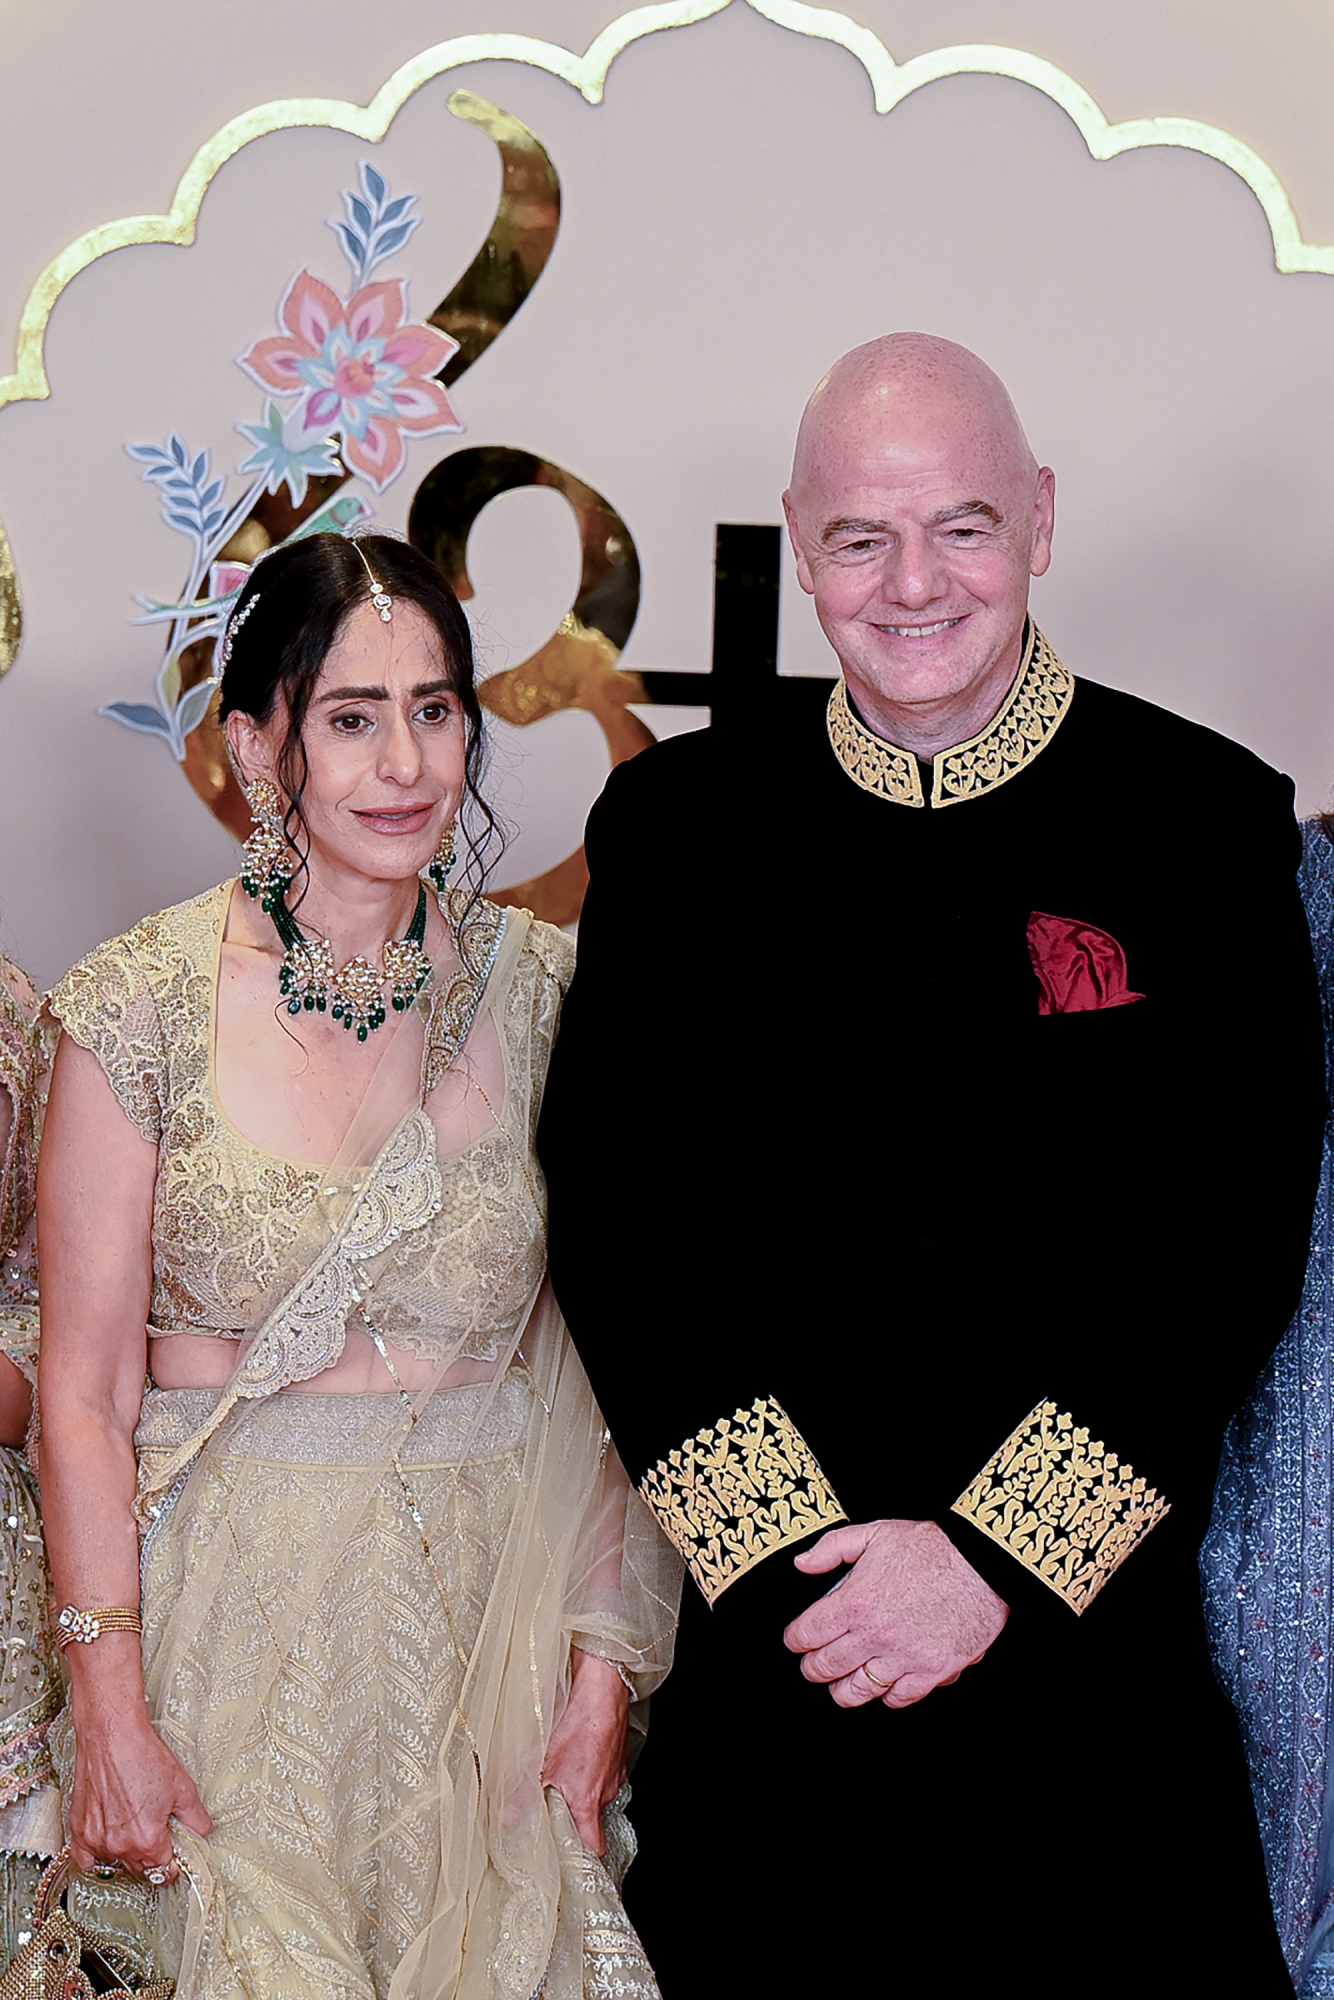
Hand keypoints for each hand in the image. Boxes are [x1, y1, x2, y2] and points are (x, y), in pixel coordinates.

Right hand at [70, 1710, 211, 1881]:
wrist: (113, 1737)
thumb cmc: (144, 1757)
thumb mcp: (183, 1787)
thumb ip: (195, 1818)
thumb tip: (202, 1832)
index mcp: (148, 1841)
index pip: (164, 1870)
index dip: (173, 1862)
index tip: (175, 1853)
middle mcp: (120, 1846)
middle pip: (141, 1868)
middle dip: (152, 1856)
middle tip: (157, 1833)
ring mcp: (97, 1840)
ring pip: (116, 1862)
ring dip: (127, 1853)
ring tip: (134, 1827)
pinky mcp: (79, 1830)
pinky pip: (86, 1858)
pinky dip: (97, 1855)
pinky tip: (109, 1839)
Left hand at [541, 1647, 630, 1855]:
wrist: (602, 1686)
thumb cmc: (577, 1724)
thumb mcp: (541, 1763)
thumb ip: (522, 1796)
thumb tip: (506, 1822)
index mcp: (589, 1802)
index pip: (594, 1845)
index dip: (583, 1855)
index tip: (570, 1858)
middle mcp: (606, 1790)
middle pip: (591, 1815)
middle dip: (573, 1812)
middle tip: (551, 1805)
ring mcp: (615, 1768)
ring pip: (596, 1786)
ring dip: (580, 1782)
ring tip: (559, 1770)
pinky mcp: (616, 1747)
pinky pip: (602, 1764)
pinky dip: (588, 1760)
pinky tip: (572, 1746)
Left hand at [784, 1519, 1007, 1708]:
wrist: (981, 1562)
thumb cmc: (931, 1547)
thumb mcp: (874, 1532)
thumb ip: (831, 1548)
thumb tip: (802, 1564)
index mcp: (855, 1602)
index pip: (807, 1634)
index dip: (795, 1639)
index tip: (796, 1639)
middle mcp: (875, 1635)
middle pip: (825, 1668)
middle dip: (812, 1668)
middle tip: (812, 1664)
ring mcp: (903, 1656)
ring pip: (857, 1691)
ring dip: (843, 1689)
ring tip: (840, 1683)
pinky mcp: (931, 1671)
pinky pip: (898, 1698)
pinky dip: (886, 1695)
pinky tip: (883, 1684)